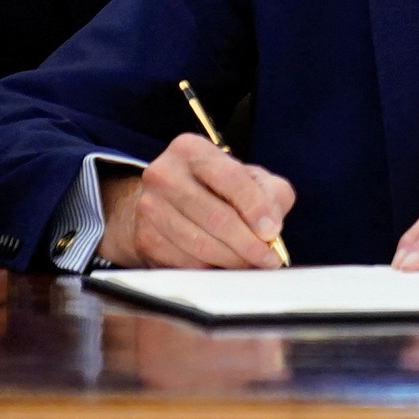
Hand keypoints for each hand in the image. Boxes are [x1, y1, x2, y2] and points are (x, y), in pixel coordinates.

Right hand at [102, 135, 296, 268]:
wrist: (165, 203)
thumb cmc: (215, 189)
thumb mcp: (249, 178)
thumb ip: (270, 193)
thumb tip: (271, 224)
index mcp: (191, 150)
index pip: (230, 178)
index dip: (255, 207)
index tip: (273, 230)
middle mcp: (164, 174)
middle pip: (216, 216)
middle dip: (249, 243)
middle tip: (268, 258)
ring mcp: (150, 206)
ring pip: (201, 244)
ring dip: (233, 260)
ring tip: (252, 263)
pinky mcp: (145, 237)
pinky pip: (185, 262)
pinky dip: (211, 269)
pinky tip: (225, 266)